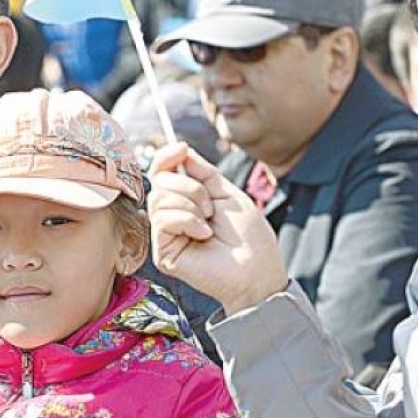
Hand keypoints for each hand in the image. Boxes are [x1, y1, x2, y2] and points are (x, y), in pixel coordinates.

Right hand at [147, 144, 288, 313]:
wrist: (257, 269)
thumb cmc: (248, 236)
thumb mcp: (227, 193)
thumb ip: (202, 171)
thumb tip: (180, 149)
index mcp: (186, 200)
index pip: (163, 172)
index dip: (167, 157)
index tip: (180, 148)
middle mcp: (172, 215)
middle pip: (160, 181)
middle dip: (190, 186)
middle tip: (211, 207)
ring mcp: (166, 234)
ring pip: (160, 199)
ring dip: (192, 205)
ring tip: (209, 223)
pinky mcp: (162, 251)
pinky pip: (163, 219)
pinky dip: (188, 221)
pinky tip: (204, 235)